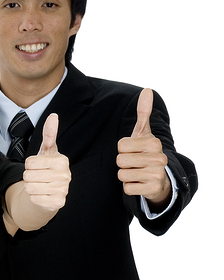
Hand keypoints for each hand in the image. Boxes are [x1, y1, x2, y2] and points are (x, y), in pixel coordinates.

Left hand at [23, 113, 69, 211]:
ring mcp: (63, 190)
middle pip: (28, 174)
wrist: (49, 193)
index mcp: (62, 160)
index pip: (29, 162)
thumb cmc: (46, 169)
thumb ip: (49, 134)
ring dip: (30, 187)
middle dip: (28, 176)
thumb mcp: (46, 151)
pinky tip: (41, 195)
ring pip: (29, 187)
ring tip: (39, 185)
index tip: (38, 166)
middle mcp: (66, 175)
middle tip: (38, 177)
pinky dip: (33, 197)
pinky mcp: (58, 203)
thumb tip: (53, 115)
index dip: (29, 165)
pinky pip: (33, 198)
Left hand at [117, 88, 170, 205]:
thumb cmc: (146, 153)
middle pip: (120, 160)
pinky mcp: (152, 189)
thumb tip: (147, 90)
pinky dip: (129, 187)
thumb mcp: (144, 133)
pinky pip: (127, 188)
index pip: (120, 145)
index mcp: (154, 143)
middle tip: (134, 163)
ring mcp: (157, 174)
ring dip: (125, 175)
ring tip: (137, 172)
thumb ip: (143, 113)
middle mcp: (159, 158)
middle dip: (123, 163)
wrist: (160, 179)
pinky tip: (139, 183)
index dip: (123, 149)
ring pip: (121, 175)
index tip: (134, 151)